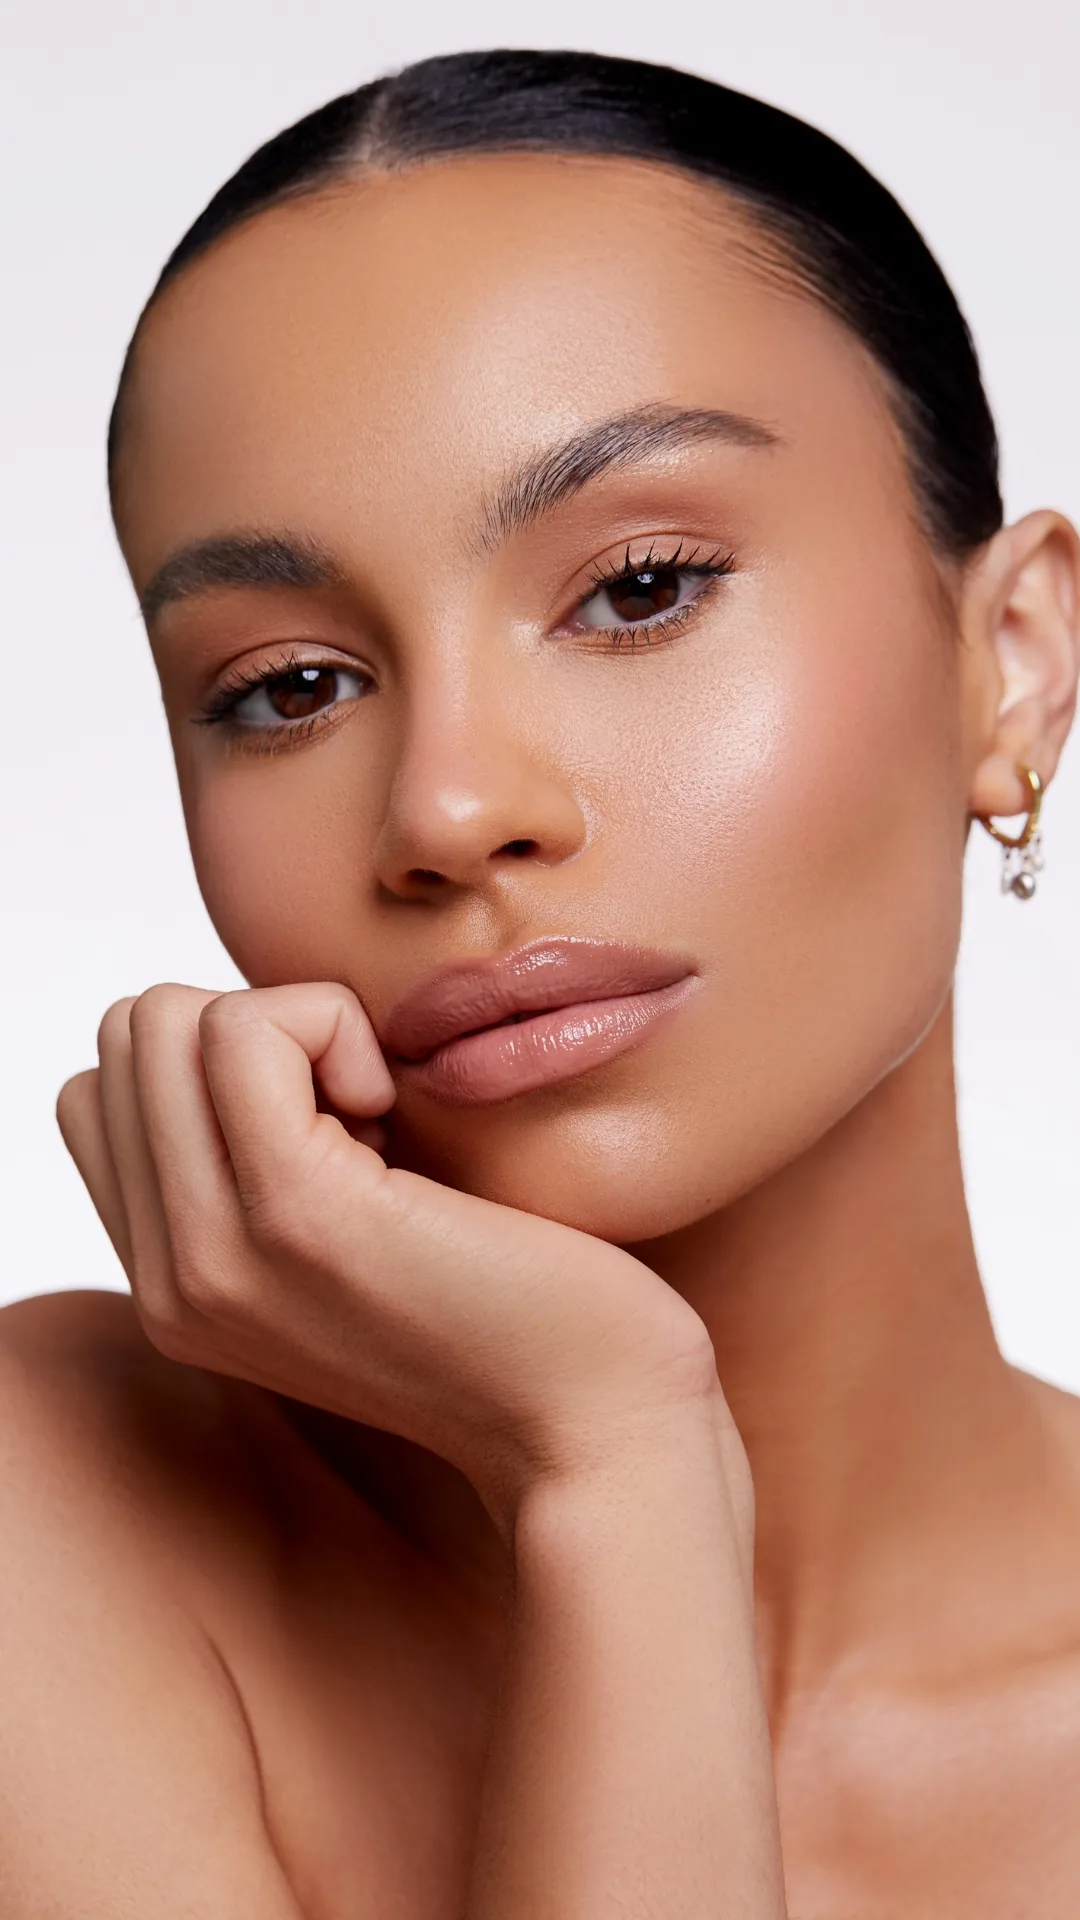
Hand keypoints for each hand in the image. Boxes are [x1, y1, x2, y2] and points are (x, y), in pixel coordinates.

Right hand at [56, 984, 723, 1527]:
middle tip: (362, 1116)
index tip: (333, 1125)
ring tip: (378, 1120)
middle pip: (127, 1036)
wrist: (595, 1419)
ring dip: (290, 1027)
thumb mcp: (350, 1232)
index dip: (221, 1063)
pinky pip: (246, 1031)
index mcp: (173, 1283)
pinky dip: (332, 1025)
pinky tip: (397, 1110)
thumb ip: (260, 1163)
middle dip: (254, 1030)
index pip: (104, 1088)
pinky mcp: (294, 1211)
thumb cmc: (515, 1301)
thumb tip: (247, 1027)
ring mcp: (214, 1253)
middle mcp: (167, 1280)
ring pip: (163, 1020)